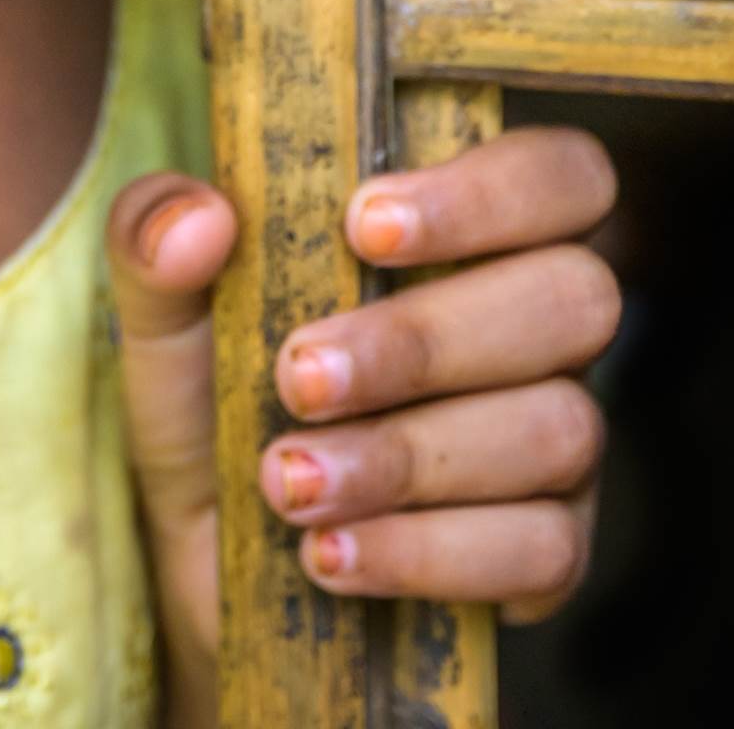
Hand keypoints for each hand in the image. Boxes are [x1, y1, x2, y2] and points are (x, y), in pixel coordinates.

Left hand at [105, 127, 619, 722]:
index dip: (493, 190)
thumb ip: (157, 237)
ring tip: (290, 483)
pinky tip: (333, 552)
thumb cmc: (215, 401)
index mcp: (476, 234)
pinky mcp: (551, 552)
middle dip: (426, 342)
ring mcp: (560, 441)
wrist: (211, 561)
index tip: (363, 225)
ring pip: (559, 428)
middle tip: (298, 378)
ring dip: (409, 457)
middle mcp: (542, 327)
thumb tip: (197, 219)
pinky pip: (543, 549)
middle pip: (576, 298)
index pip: (562, 172)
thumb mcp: (165, 315)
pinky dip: (429, 552)